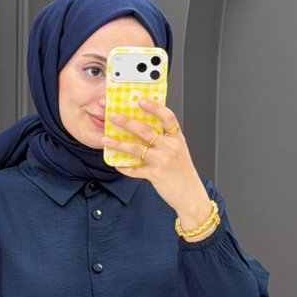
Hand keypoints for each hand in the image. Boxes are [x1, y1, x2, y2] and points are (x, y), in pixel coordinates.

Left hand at [102, 98, 211, 228]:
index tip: (140, 101)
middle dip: (126, 121)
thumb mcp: (179, 150)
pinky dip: (124, 166)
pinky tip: (116, 163)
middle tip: (113, 116)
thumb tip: (143, 128)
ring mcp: (162, 161)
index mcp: (177, 138)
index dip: (154, 107)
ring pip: (136, 148)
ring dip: (118, 143)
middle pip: (145, 130)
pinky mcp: (155, 175)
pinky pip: (134, 169)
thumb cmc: (183, 172)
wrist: (190, 195)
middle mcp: (170, 147)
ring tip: (105, 139)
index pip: (167, 116)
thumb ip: (165, 139)